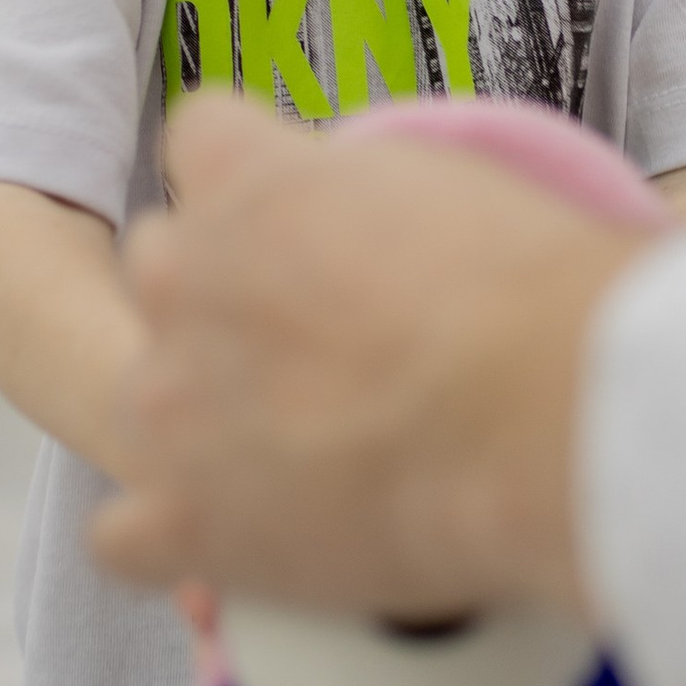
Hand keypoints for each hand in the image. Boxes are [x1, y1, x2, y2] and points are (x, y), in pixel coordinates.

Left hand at [90, 100, 655, 619]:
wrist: (560, 422)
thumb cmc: (543, 300)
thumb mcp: (454, 186)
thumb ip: (368, 192)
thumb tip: (370, 227)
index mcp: (250, 177)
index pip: (201, 140)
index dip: (254, 187)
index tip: (305, 228)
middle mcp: (185, 277)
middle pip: (160, 268)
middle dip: (221, 304)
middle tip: (322, 352)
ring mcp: (171, 404)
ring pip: (139, 399)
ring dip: (199, 424)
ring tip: (302, 461)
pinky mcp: (184, 522)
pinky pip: (125, 537)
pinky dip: (178, 544)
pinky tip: (244, 545)